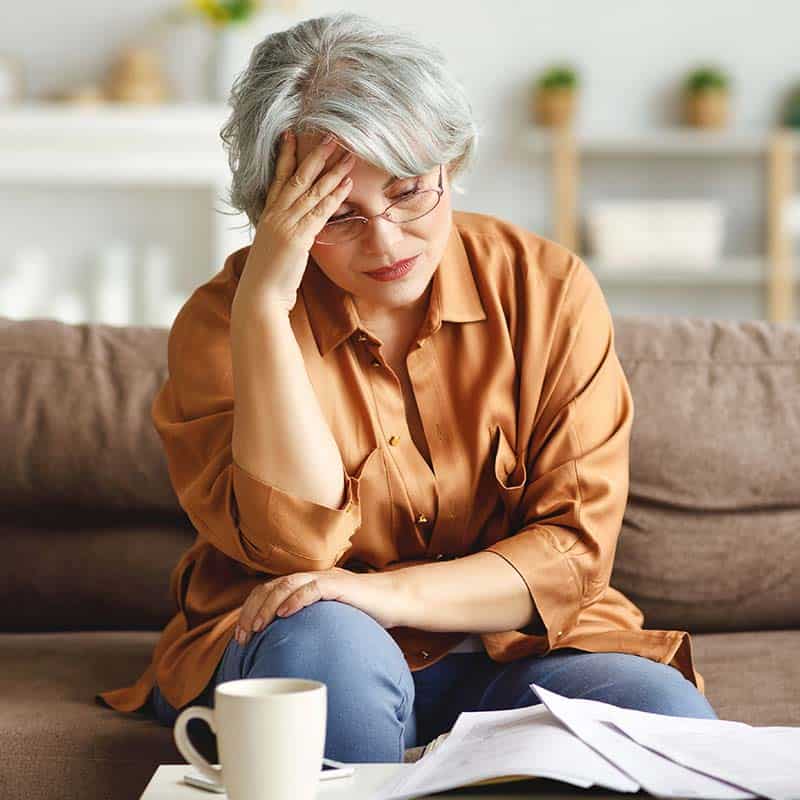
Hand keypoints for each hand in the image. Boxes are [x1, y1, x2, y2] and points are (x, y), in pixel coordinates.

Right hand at [233, 130, 355, 312]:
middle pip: (297, 177)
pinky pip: (320, 211)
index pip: (278, 178)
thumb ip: (285, 234)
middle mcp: (275, 215)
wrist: (260, 297)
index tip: (291, 134)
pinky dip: (334, 196)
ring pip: (311, 191)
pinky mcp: (297, 238)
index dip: (285, 156)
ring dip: (332, 171)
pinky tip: (347, 184)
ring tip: (348, 154)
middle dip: (315, 155)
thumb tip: (298, 230)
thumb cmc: (268, 279)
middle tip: (330, 135)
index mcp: (268, 216)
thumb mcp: (275, 249)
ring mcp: (285, 225)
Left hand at [234, 566, 404, 645]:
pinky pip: (313, 588)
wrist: (395, 599)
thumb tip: (285, 651)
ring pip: (286, 585)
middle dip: (252, 611)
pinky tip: (285, 615)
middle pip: (271, 587)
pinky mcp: (341, 585)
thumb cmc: (364, 613)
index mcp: (306, 584)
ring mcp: (326, 579)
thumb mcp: (329, 619)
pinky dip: (296, 600)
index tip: (241, 636)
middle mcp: (312, 577)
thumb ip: (309, 625)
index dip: (250, 610)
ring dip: (268, 606)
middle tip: (242, 637)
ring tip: (257, 627)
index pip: (268, 590)